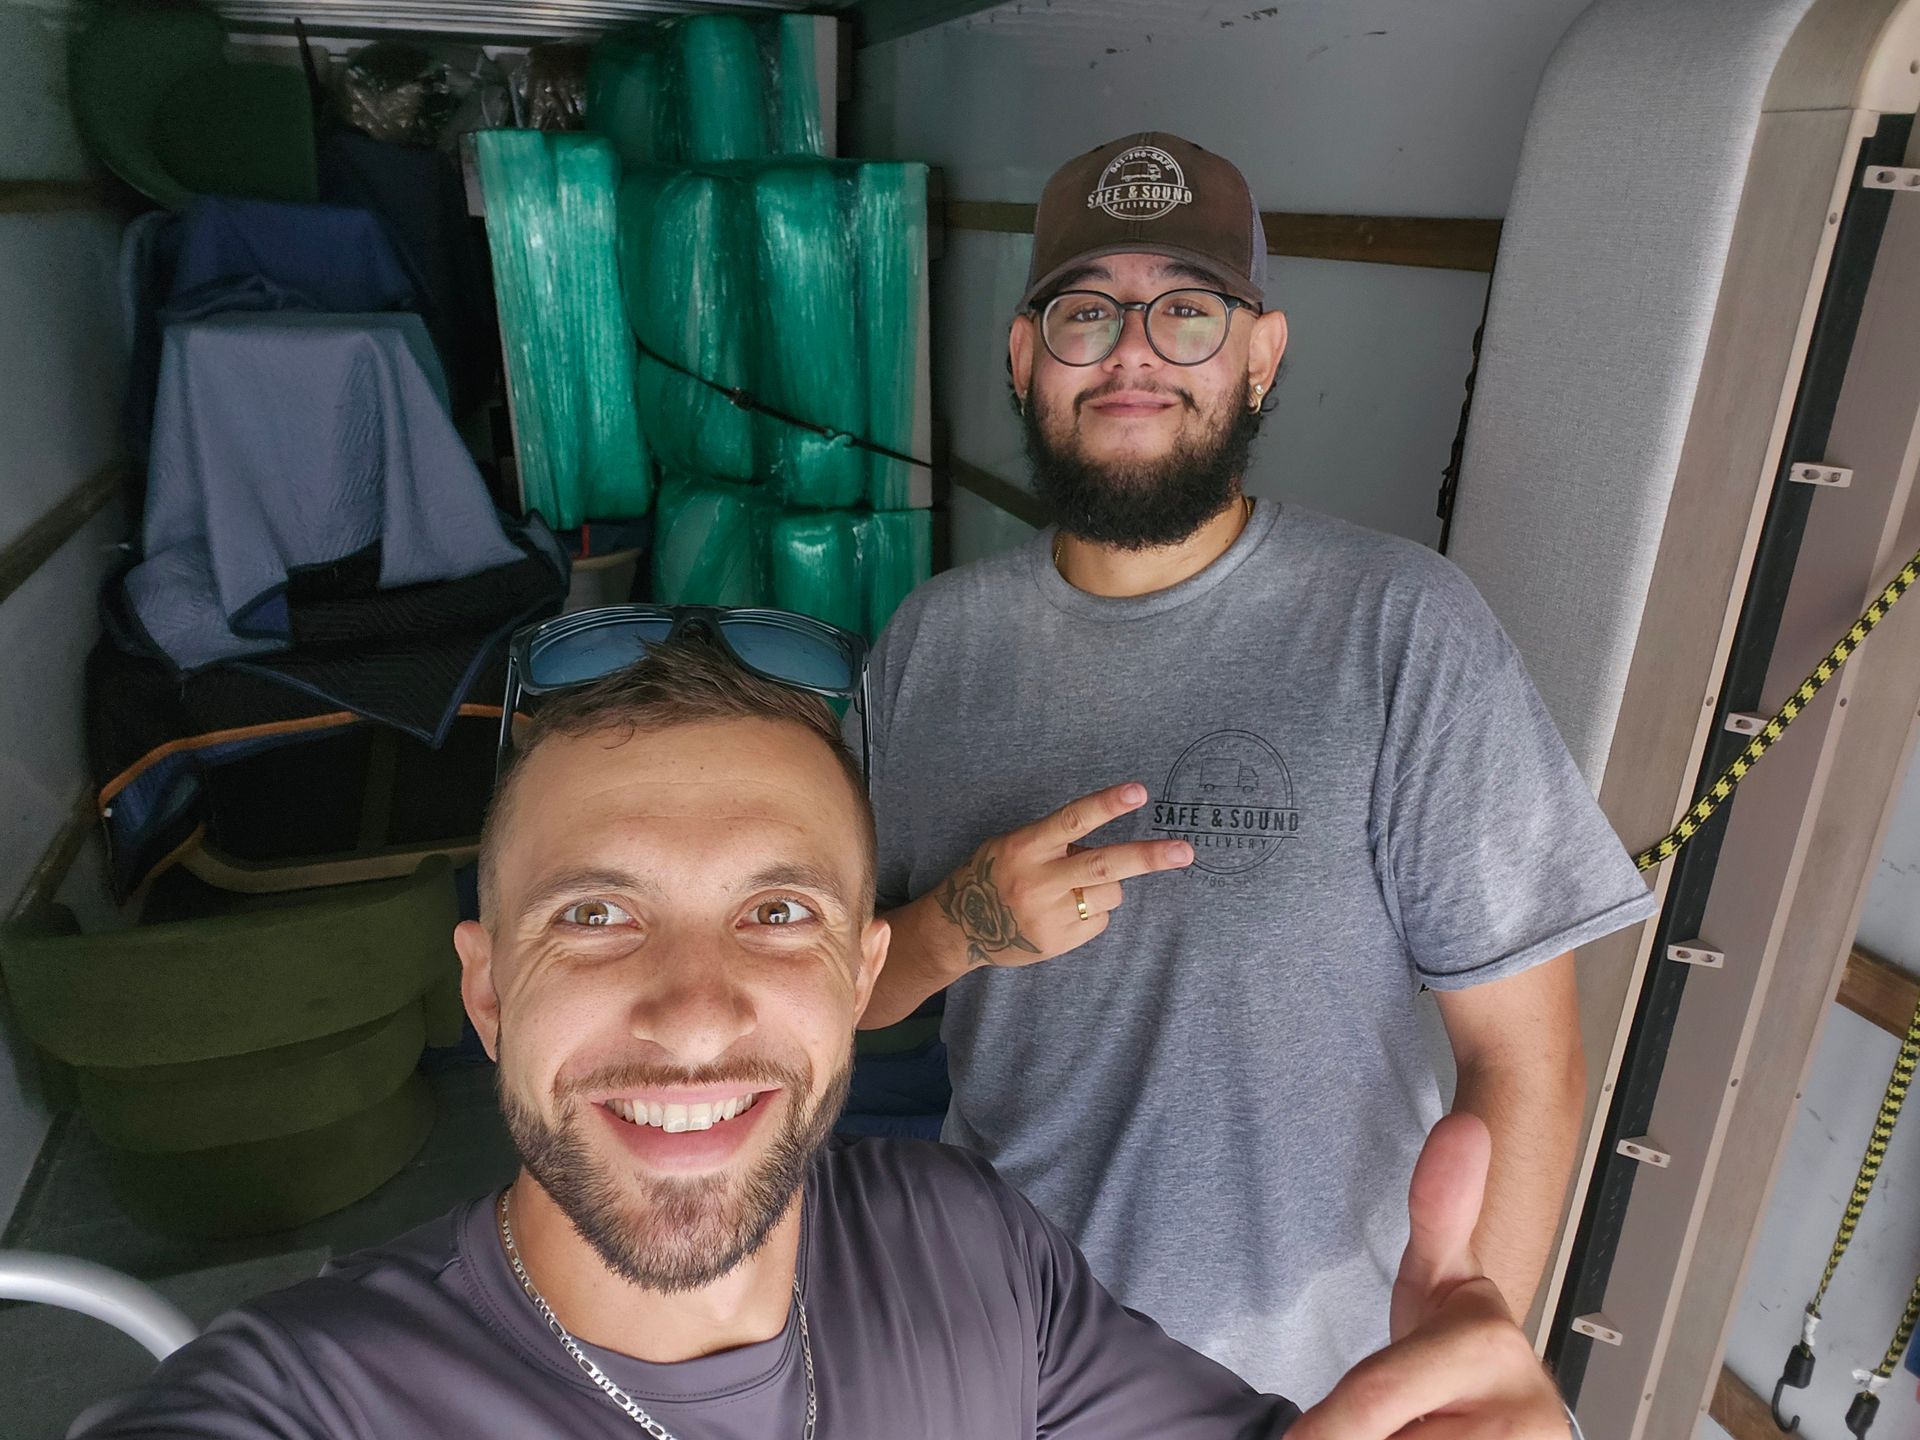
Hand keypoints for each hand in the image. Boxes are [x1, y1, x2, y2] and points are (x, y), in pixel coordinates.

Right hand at [932, 783, 1192, 969]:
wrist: (960, 928)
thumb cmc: (994, 873)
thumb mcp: (1012, 845)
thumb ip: (1054, 842)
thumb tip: (1104, 844)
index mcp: (1024, 847)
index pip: (1071, 821)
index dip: (1106, 805)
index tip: (1139, 792)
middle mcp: (1037, 882)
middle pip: (1103, 866)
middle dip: (1147, 857)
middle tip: (1184, 851)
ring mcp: (1049, 916)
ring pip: (1109, 894)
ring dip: (1107, 886)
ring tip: (1074, 887)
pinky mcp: (1059, 942)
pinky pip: (1099, 920)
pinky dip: (1092, 912)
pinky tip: (1065, 911)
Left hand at [1289, 1115, 1570, 1439]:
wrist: (1505, 1417)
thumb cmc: (1457, 1352)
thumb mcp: (1438, 1278)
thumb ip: (1440, 1207)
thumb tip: (1465, 1128)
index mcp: (1491, 1345)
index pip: (1374, 1400)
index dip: (1323, 1428)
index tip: (1294, 1438)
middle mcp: (1528, 1416)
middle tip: (1383, 1427)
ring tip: (1410, 1433)